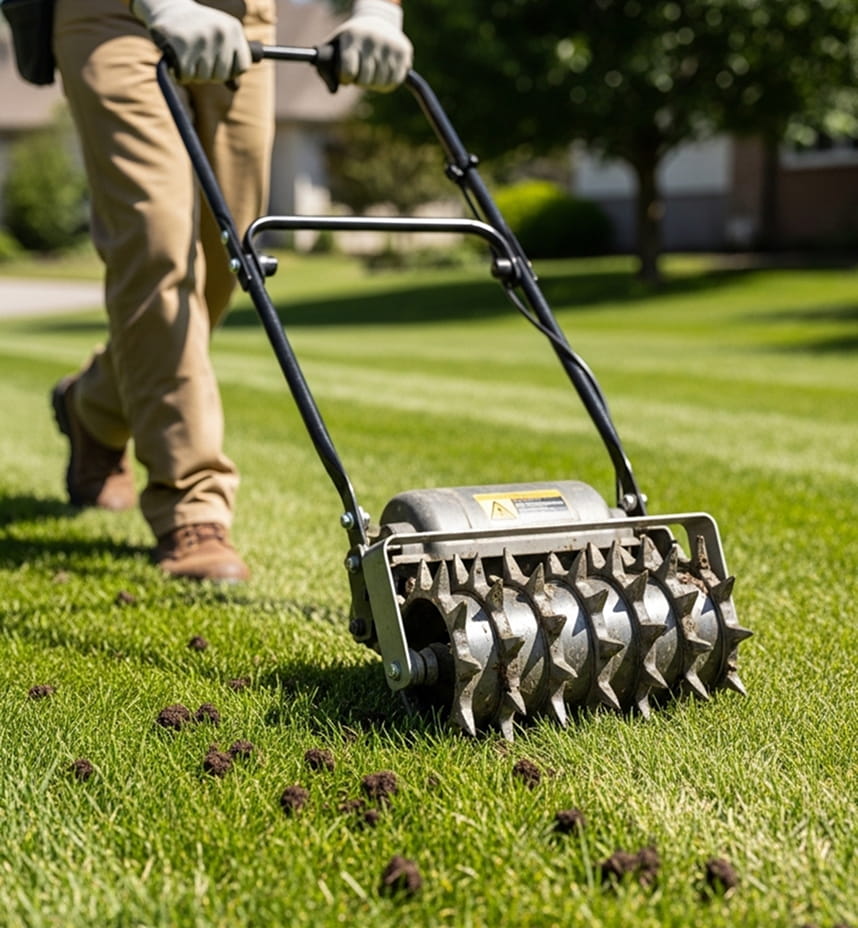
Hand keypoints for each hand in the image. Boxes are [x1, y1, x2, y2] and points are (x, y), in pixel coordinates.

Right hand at [131, 0, 251, 81]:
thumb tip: (235, 88)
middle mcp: (220, 32)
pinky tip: (176, 60)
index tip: (216, 61)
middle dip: (208, 73)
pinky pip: (186, 76)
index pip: (242, 67)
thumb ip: (230, 61)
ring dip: (193, 74)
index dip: (229, 71)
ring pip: (204, 77)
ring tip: (186, 55)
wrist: (167, 7)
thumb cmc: (197, 29)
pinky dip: (180, 74)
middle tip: (197, 56)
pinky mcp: (182, 44)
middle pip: (222, 76)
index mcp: (234, 29)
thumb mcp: (219, 38)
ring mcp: (202, 37)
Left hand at [329, 0, 412, 91]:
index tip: (346, 76)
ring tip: (371, 74)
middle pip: (365, 80)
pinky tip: (383, 75)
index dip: (346, 79)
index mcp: (353, 36)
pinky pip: (395, 81)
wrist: (378, 19)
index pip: (348, 71)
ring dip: (374, 85)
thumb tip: (332, 90)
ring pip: (381, 83)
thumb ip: (327, 68)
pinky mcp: (404, 51)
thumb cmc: (353, 38)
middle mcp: (373, 39)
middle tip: (360, 75)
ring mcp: (390, 45)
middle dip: (360, 82)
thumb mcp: (337, 45)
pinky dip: (388, 84)